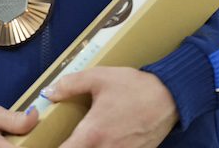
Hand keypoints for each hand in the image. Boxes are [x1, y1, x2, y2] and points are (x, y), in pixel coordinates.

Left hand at [47, 66, 178, 147]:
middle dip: (73, 147)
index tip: (49, 141)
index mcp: (92, 134)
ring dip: (89, 147)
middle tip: (70, 138)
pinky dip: (106, 147)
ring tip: (87, 137)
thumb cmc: (134, 87)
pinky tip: (106, 137)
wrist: (170, 98)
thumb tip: (48, 93)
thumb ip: (70, 84)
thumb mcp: (99, 78)